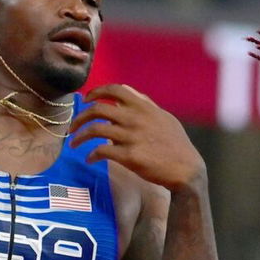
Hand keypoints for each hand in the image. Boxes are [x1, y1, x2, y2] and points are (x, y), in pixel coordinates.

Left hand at [69, 84, 204, 190]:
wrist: (186, 170)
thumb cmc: (177, 144)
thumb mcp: (164, 118)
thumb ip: (145, 105)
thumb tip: (128, 93)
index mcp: (143, 107)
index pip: (114, 89)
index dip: (96, 91)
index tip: (87, 99)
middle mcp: (135, 118)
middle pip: (97, 109)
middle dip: (80, 117)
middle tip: (73, 126)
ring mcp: (131, 137)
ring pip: (94, 130)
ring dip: (79, 137)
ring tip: (74, 144)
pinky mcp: (129, 156)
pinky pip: (100, 151)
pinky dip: (91, 155)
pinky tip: (90, 159)